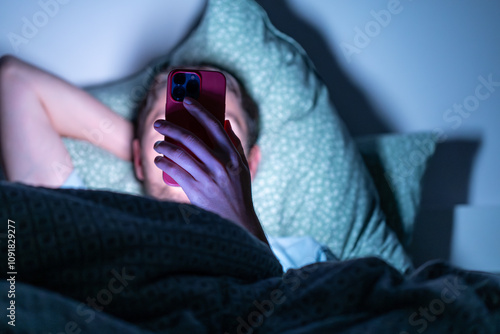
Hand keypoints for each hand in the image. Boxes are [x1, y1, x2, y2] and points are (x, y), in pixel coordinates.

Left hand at [153, 97, 267, 245]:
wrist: (237, 220)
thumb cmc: (239, 191)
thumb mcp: (242, 167)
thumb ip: (234, 144)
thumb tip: (225, 122)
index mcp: (232, 155)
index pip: (214, 126)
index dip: (199, 110)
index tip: (186, 100)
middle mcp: (220, 164)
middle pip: (191, 138)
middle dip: (171, 127)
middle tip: (159, 123)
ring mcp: (207, 178)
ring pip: (179, 154)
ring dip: (164, 146)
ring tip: (157, 143)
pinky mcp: (195, 190)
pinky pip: (174, 171)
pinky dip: (164, 163)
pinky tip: (159, 160)